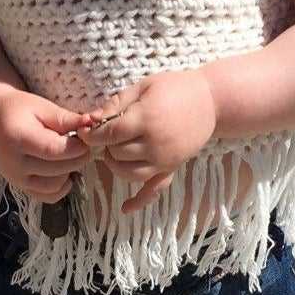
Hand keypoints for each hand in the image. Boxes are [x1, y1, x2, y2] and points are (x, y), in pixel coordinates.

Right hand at [0, 91, 92, 203]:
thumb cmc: (22, 111)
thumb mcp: (43, 107)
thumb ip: (66, 119)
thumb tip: (90, 123)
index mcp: (16, 138)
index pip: (52, 150)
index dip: (75, 147)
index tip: (86, 139)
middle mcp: (12, 163)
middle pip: (56, 169)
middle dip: (77, 158)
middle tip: (83, 146)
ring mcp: (15, 178)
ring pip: (54, 185)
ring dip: (69, 172)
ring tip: (71, 157)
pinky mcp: (20, 188)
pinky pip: (47, 196)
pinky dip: (61, 187)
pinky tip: (64, 172)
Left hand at [75, 70, 217, 213]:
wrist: (212, 101)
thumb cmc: (176, 88)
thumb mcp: (144, 86)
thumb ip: (117, 103)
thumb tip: (90, 119)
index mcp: (146, 119)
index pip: (109, 134)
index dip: (91, 134)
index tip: (83, 130)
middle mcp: (155, 144)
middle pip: (116, 153)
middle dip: (105, 145)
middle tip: (105, 133)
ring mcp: (165, 159)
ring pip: (128, 172)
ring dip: (115, 164)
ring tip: (114, 150)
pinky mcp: (172, 167)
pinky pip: (155, 189)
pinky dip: (139, 201)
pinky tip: (125, 208)